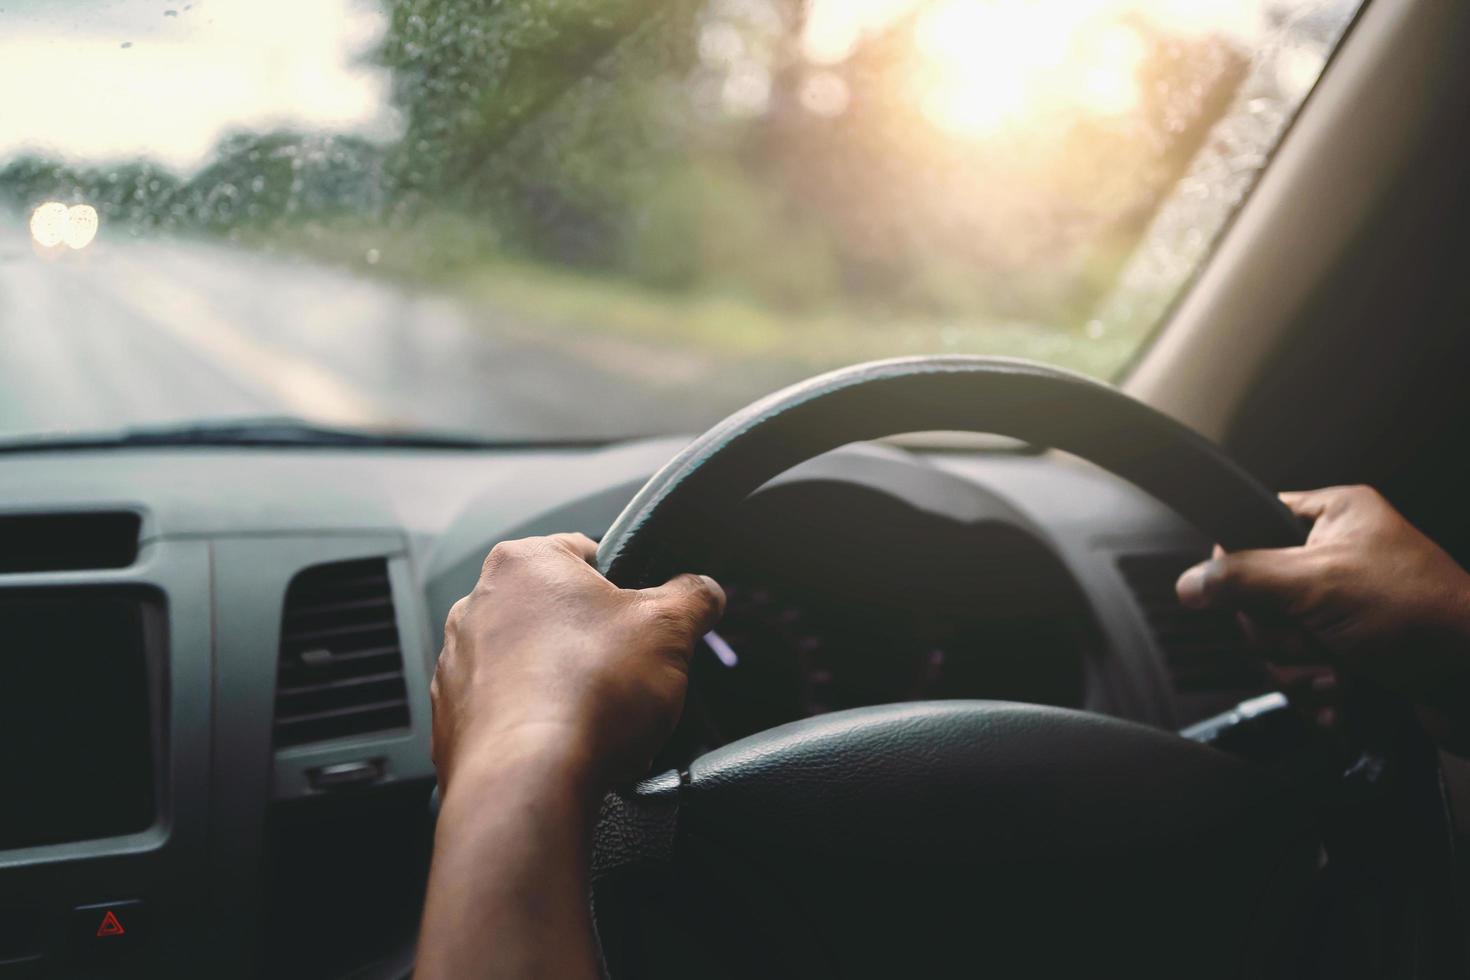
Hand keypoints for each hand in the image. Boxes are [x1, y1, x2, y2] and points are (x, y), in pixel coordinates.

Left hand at [431, 532, 724, 794]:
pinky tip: (570, 746)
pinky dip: (539, 725)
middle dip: (596, 643)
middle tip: (629, 674)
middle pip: (558, 613)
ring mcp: (458, 663)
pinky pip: (510, 712)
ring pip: (534, 665)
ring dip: (568, 685)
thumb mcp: (669, 627)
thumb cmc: (588, 692)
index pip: (585, 553)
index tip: (644, 620)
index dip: (626, 588)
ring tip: (603, 718)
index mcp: (524, 563)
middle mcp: (478, 604)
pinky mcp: (453, 718)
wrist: (531, 781)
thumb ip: (693, 597)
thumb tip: (703, 592)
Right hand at [1175, 485, 1469, 706]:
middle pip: (1255, 598)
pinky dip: (1323, 694)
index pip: (1251, 527)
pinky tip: (1353, 692)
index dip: (1243, 565)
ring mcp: (1343, 613)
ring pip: (1275, 647)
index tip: (1259, 590)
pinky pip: (1301, 678)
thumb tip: (1189, 582)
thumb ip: (1243, 578)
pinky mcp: (1350, 657)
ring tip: (1346, 669)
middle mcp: (1337, 560)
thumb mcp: (1318, 582)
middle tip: (1319, 632)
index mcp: (1335, 518)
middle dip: (1283, 633)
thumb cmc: (1426, 618)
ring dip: (1304, 669)